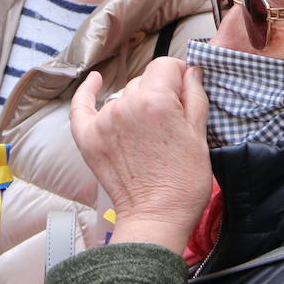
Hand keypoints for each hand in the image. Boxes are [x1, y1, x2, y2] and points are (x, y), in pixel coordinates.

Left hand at [70, 58, 211, 252]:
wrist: (156, 218)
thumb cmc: (183, 182)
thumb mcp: (200, 135)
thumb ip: (195, 96)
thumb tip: (191, 72)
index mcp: (156, 100)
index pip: (165, 65)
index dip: (178, 75)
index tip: (184, 89)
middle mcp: (126, 104)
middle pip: (144, 81)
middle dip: (159, 92)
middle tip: (170, 122)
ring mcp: (103, 120)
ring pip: (123, 95)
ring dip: (135, 104)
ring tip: (147, 133)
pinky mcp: (87, 137)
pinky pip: (82, 105)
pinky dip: (88, 92)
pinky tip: (95, 81)